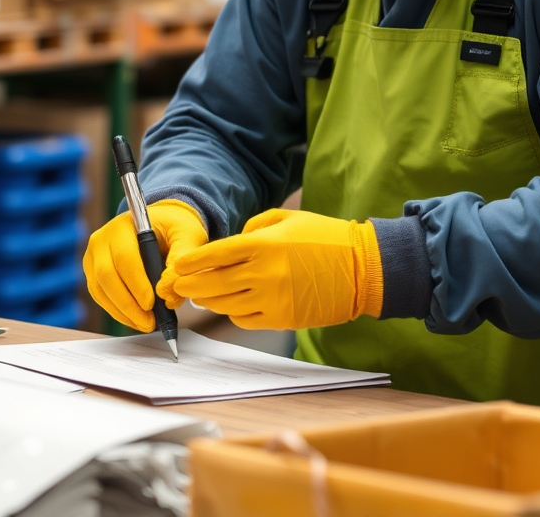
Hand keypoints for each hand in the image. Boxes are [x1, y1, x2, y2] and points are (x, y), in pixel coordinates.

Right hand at [83, 199, 207, 330]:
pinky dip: (117, 311)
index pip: (125, 257)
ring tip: (145, 324)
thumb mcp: (188, 234)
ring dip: (121, 312)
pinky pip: (100, 296)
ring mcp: (94, 256)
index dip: (136, 283)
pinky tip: (135, 320)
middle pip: (106, 276)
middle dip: (128, 304)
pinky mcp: (93, 272)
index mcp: (124, 225)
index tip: (151, 304)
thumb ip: (181, 259)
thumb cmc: (176, 227)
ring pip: (100, 289)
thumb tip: (167, 294)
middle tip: (149, 322)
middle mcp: (102, 239)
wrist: (164, 224)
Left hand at [168, 209, 383, 329]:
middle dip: (191, 284)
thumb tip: (234, 241)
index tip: (178, 265)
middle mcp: (264, 273)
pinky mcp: (281, 319)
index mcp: (264, 245)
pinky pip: (244, 320)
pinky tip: (233, 304)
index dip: (192, 261)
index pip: (215, 254)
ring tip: (203, 295)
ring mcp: (272, 299)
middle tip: (180, 284)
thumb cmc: (327, 238)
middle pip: (212, 284)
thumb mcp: (291, 218)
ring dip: (209, 300)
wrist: (361, 268)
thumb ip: (256, 227)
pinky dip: (233, 312)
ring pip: (224, 305)